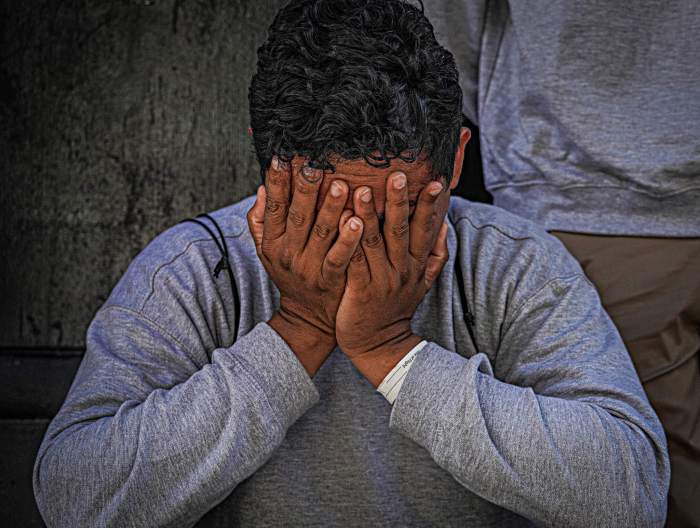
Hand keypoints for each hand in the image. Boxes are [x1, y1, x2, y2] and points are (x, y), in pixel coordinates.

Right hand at [246, 156, 364, 373]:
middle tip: (314, 163)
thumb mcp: (268, 250)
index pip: (274, 206)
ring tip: (341, 185)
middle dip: (305, 189)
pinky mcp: (331, 280)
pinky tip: (358, 221)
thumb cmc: (290, 274)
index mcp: (273, 241)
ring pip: (321, 233)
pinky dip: (348, 240)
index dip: (275, 181)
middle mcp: (289, 253)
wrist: (307, 317)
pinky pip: (340, 257)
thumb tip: (262, 188)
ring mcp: (310, 267)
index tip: (280, 156)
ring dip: (331, 208)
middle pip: (297, 216)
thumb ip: (262, 221)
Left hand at [335, 171, 448, 385]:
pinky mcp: (360, 290)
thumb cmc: (396, 306)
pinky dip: (349, 242)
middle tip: (397, 174)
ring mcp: (381, 280)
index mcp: (416, 265)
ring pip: (375, 243)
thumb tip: (445, 224)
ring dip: (369, 216)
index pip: (425, 229)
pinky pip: (354, 262)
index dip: (430, 206)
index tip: (435, 181)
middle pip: (401, 231)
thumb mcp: (423, 282)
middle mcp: (402, 270)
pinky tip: (341, 222)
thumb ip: (435, 254)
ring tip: (362, 190)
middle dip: (400, 202)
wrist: (380, 345)